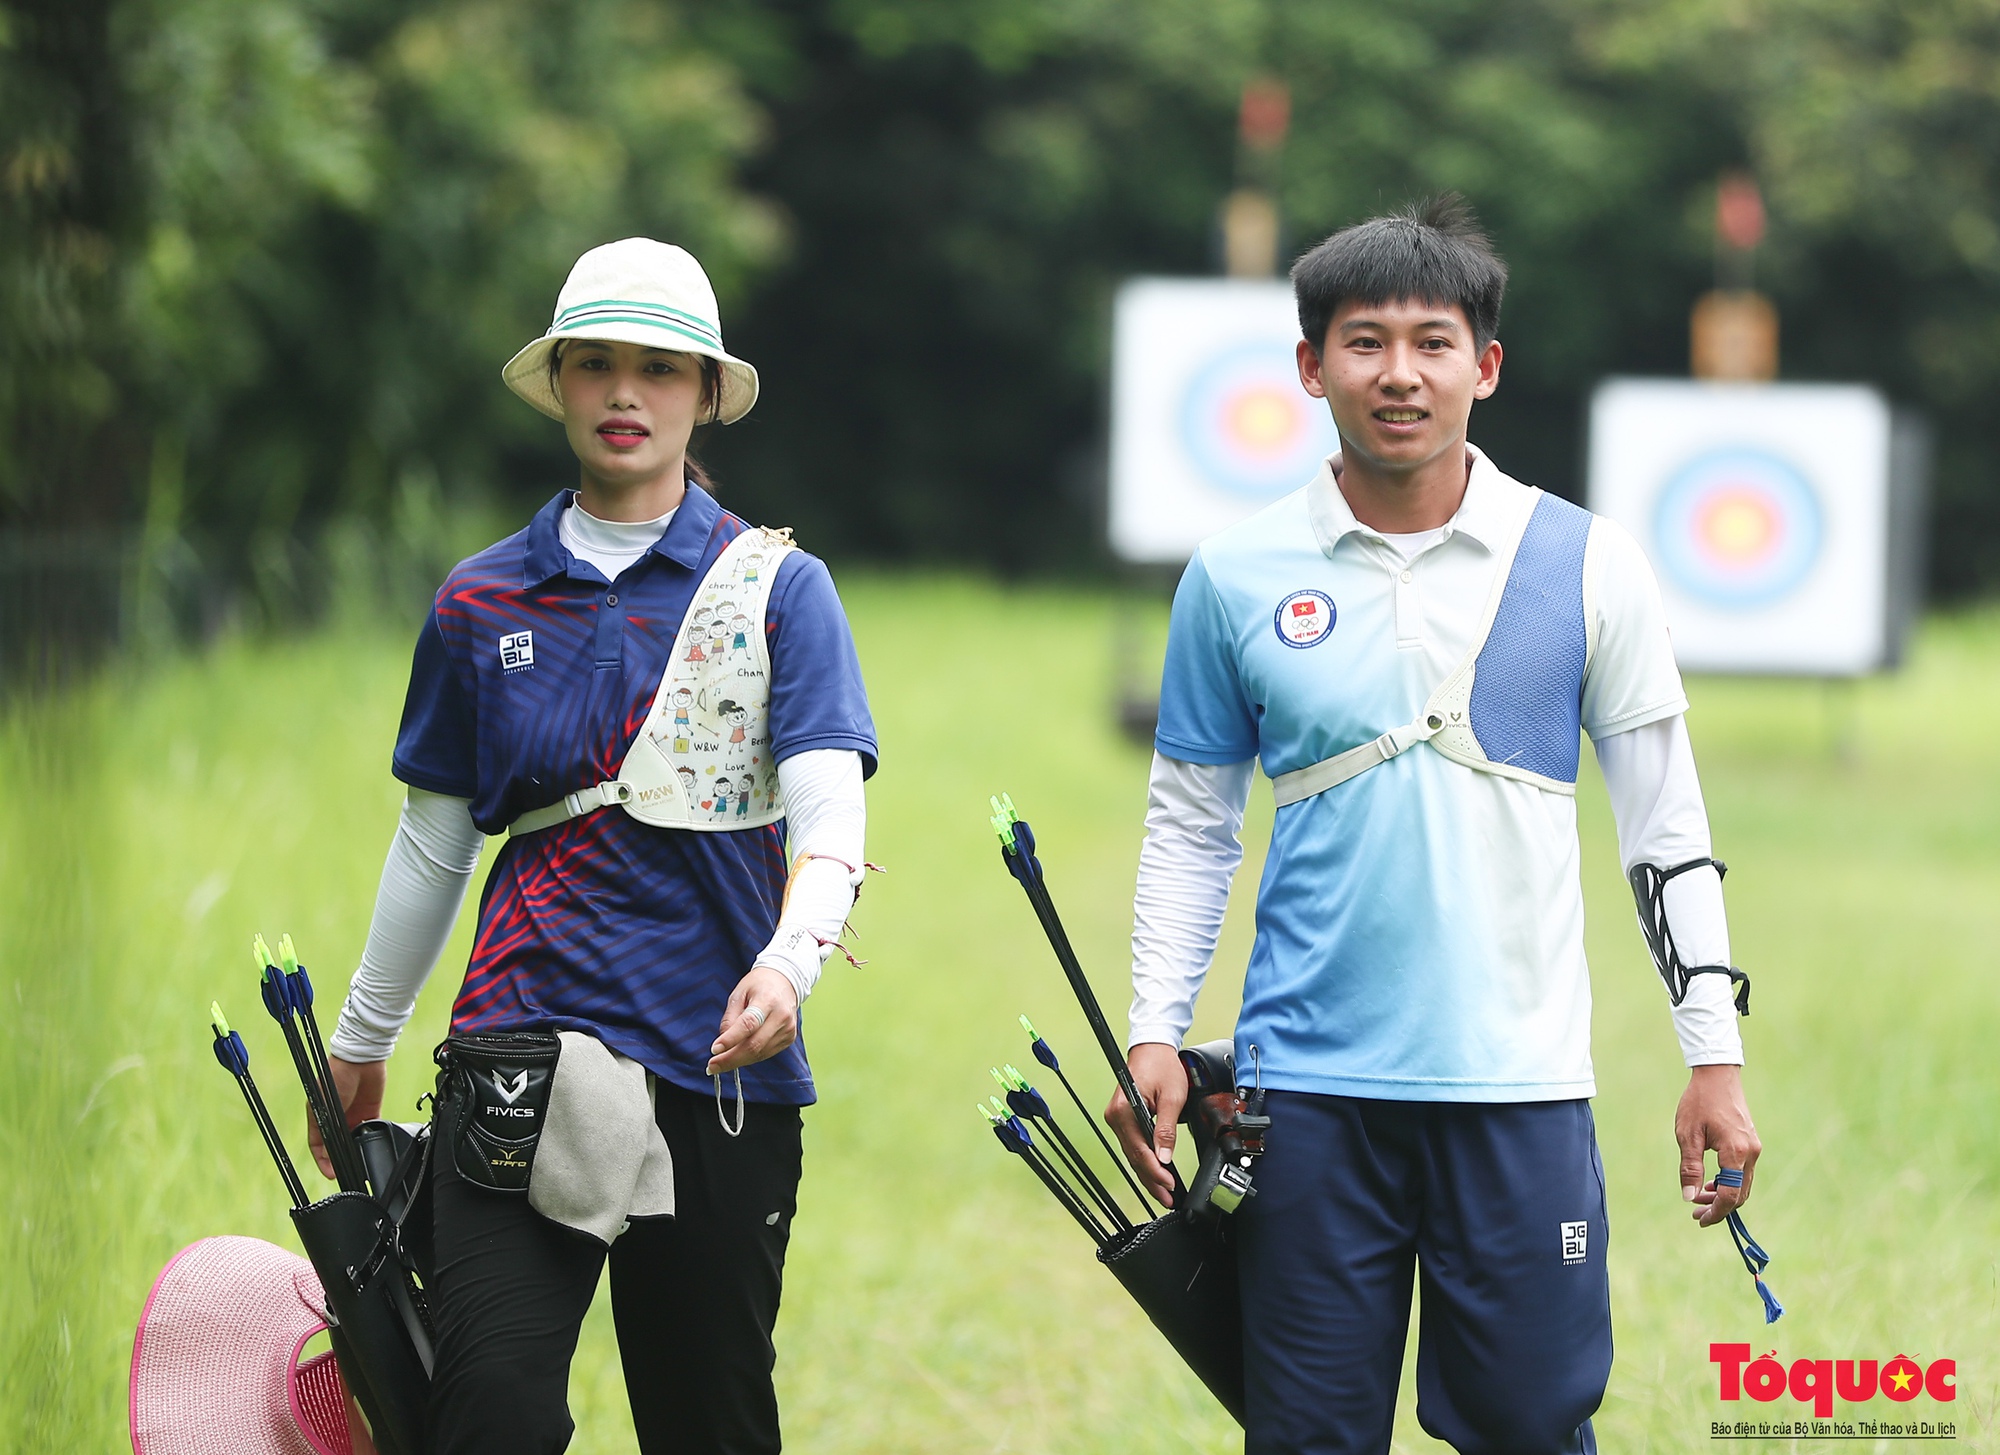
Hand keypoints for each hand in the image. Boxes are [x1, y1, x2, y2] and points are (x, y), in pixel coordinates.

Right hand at [312, 1057, 383, 1180]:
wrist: (359, 1058)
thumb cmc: (335, 1077)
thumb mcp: (324, 1105)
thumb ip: (325, 1128)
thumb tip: (327, 1153)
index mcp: (320, 1116)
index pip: (318, 1145)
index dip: (323, 1161)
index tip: (330, 1174)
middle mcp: (336, 1118)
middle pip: (337, 1145)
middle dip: (340, 1159)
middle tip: (346, 1172)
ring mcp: (353, 1115)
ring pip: (355, 1140)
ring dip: (356, 1151)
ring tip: (359, 1163)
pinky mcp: (371, 1111)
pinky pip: (371, 1129)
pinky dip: (371, 1139)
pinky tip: (372, 1148)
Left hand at [707, 966, 798, 1073]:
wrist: (785, 982)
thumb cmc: (758, 986)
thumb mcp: (739, 993)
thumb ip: (730, 1018)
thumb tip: (723, 1044)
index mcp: (768, 999)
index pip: (749, 1024)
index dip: (731, 1039)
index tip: (714, 1050)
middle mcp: (781, 1016)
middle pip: (754, 1045)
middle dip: (730, 1059)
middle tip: (712, 1066)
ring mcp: (788, 1029)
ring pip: (759, 1054)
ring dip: (738, 1061)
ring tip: (720, 1063)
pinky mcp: (788, 1038)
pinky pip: (765, 1054)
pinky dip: (749, 1058)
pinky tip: (738, 1056)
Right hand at [1107, 1043, 1185, 1207]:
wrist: (1152, 1048)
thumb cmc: (1161, 1066)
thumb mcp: (1171, 1097)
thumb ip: (1166, 1128)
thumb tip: (1165, 1156)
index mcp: (1124, 1111)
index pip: (1139, 1150)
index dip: (1155, 1172)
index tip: (1169, 1186)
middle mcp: (1115, 1117)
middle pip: (1134, 1157)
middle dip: (1151, 1179)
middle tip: (1167, 1198)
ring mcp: (1117, 1119)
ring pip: (1133, 1154)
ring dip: (1148, 1173)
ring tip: (1163, 1192)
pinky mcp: (1123, 1119)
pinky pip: (1133, 1145)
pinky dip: (1144, 1160)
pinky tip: (1154, 1172)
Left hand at [1677, 1063, 1760, 1227]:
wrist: (1717, 1075)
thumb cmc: (1698, 1103)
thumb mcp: (1687, 1135)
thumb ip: (1690, 1168)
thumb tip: (1689, 1197)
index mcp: (1736, 1153)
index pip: (1730, 1195)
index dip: (1716, 1212)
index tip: (1699, 1219)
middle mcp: (1751, 1153)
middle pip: (1739, 1194)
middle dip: (1719, 1207)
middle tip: (1695, 1212)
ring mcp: (1754, 1148)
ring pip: (1742, 1184)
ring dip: (1723, 1195)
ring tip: (1699, 1197)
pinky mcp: (1751, 1143)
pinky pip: (1743, 1172)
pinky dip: (1729, 1182)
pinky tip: (1710, 1182)